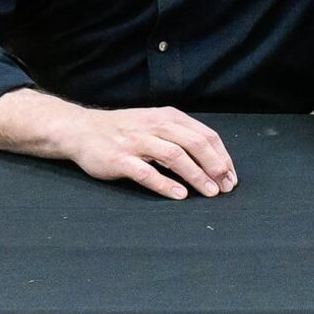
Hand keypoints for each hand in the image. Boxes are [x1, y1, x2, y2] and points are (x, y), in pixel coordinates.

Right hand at [64, 106, 237, 198]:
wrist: (81, 130)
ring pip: (174, 156)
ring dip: (196, 176)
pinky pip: (146, 172)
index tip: (232, 176)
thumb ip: (181, 137)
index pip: (206, 135)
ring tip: (210, 192)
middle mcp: (155, 126)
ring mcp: (136, 142)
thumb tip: (214, 160)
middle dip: (215, 166)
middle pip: (195, 144)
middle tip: (226, 186)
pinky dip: (165, 184)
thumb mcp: (156, 124)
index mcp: (169, 117)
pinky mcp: (120, 159)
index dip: (222, 157)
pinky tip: (180, 195)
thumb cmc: (125, 130)